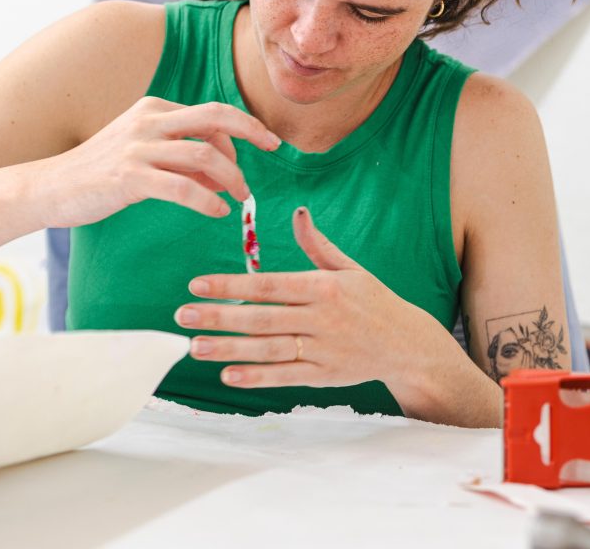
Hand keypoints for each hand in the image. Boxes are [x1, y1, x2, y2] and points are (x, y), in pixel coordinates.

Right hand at [36, 97, 279, 227]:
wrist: (49, 188)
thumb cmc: (99, 173)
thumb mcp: (144, 154)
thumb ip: (181, 156)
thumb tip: (223, 171)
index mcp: (154, 109)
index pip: (212, 113)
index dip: (241, 131)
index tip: (262, 147)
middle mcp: (149, 120)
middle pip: (216, 117)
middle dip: (253, 131)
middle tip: (275, 149)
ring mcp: (138, 148)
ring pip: (204, 155)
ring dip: (232, 177)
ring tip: (240, 198)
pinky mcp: (129, 177)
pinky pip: (183, 187)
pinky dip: (207, 200)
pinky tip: (216, 211)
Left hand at [175, 206, 440, 389]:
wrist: (408, 344)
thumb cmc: (374, 301)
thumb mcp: (350, 268)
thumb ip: (318, 245)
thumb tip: (298, 212)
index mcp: (324, 286)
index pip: (269, 285)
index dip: (231, 285)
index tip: (196, 284)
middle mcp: (322, 318)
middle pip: (262, 318)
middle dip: (219, 317)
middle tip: (182, 316)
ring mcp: (324, 350)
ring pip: (269, 350)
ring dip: (230, 349)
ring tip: (195, 347)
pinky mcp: (326, 377)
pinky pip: (286, 376)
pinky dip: (257, 378)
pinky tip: (228, 376)